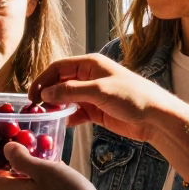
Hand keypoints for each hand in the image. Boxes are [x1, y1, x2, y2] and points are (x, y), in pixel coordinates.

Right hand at [29, 54, 177, 143]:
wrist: (156, 118)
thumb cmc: (133, 97)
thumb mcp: (100, 91)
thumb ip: (71, 91)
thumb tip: (45, 94)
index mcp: (90, 64)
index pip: (59, 68)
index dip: (43, 79)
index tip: (32, 95)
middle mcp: (89, 77)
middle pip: (60, 83)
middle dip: (47, 94)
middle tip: (35, 108)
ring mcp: (92, 95)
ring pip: (66, 99)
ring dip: (55, 107)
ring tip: (45, 118)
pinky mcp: (96, 111)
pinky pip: (75, 112)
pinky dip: (67, 117)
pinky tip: (61, 124)